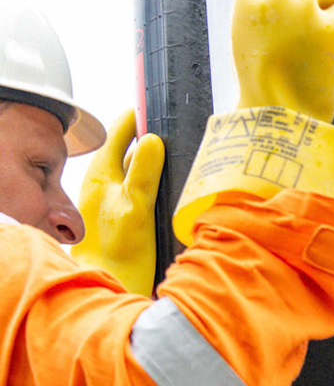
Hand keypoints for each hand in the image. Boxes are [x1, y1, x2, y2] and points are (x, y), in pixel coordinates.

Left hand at [69, 111, 162, 294]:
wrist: (114, 283)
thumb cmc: (119, 251)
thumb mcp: (135, 208)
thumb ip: (142, 173)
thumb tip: (152, 139)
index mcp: (100, 175)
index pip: (117, 134)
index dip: (135, 117)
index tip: (152, 102)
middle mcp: (106, 184)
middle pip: (129, 150)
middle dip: (150, 136)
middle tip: (174, 124)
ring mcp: (116, 199)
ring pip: (138, 169)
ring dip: (156, 159)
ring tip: (180, 148)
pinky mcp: (128, 214)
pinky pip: (145, 187)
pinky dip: (159, 179)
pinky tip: (175, 183)